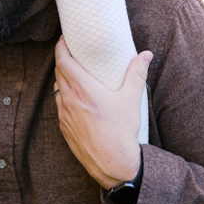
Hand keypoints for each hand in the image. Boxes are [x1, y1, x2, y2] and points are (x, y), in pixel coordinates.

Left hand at [54, 37, 150, 188]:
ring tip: (72, 72)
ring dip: (62, 77)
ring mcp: (64, 115)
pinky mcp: (64, 127)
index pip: (62, 61)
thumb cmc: (122, 131)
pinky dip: (63, 95)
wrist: (113, 164)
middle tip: (71, 51)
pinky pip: (59, 104)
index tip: (65, 39)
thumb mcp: (131, 99)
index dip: (61, 47)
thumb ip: (137, 73)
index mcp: (82, 89)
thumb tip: (146, 54)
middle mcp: (69, 100)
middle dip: (62, 59)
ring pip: (57, 88)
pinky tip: (73, 96)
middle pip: (58, 72)